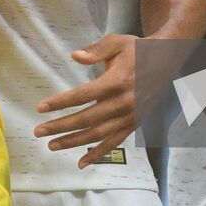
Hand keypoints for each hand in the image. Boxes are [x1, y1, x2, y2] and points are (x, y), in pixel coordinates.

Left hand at [34, 34, 155, 167]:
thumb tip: (75, 56)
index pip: (83, 95)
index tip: (41, 107)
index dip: (61, 102)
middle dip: (61, 126)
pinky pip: (114, 142)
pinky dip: (97, 154)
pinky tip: (81, 162)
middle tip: (39, 132)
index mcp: (117, 81)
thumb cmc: (137, 50)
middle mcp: (123, 102)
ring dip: (73, 142)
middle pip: (86, 118)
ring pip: (98, 134)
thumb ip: (96, 50)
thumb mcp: (117, 42)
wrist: (166, 62)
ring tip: (52, 145)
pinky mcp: (134, 124)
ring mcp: (129, 116)